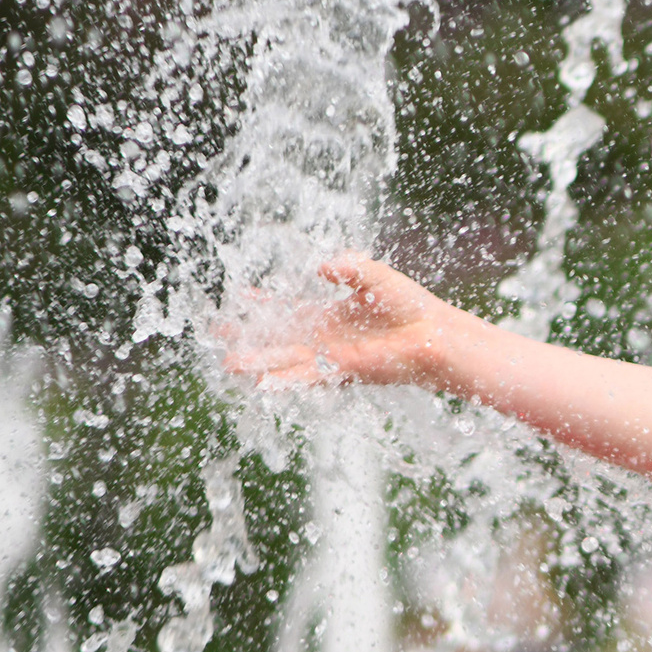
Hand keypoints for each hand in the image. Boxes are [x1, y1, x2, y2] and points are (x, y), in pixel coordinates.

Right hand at [220, 253, 467, 390]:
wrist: (435, 335)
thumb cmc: (410, 306)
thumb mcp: (374, 276)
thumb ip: (347, 268)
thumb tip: (320, 266)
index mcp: (331, 316)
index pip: (289, 309)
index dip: (263, 304)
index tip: (236, 298)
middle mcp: (327, 339)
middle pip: (278, 338)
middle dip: (248, 336)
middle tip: (216, 335)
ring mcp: (332, 357)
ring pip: (286, 361)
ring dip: (258, 363)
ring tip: (228, 364)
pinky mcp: (343, 371)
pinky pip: (309, 377)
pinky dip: (286, 381)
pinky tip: (262, 385)